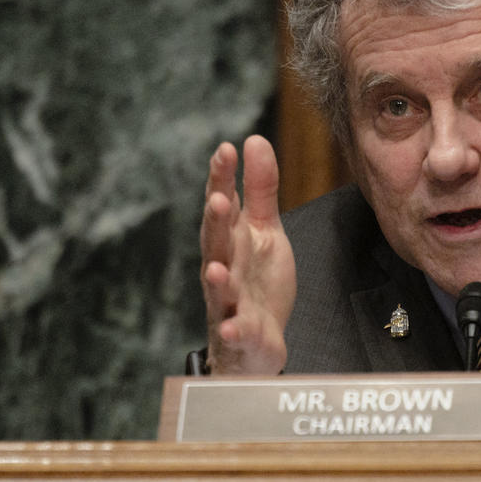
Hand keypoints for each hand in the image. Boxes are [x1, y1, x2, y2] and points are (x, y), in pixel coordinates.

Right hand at [199, 135, 295, 373]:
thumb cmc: (257, 282)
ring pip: (218, 289)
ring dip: (216, 278)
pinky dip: (233, 328)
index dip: (222, 179)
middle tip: (219, 199)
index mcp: (230, 239)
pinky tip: (230, 325)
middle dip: (216, 222)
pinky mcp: (242, 334)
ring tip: (214, 268)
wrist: (256, 343)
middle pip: (216, 243)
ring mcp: (229, 302)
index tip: (226, 149)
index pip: (222, 205)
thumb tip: (254, 139)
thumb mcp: (265, 230)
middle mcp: (223, 267)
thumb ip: (261, 189)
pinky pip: (235, 331)